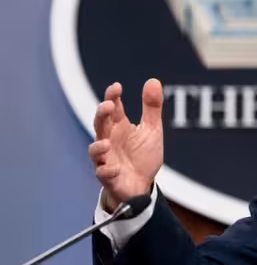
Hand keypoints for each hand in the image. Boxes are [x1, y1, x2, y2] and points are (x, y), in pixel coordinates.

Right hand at [88, 79, 163, 211]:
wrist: (143, 184)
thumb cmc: (143, 155)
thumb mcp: (151, 129)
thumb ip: (151, 107)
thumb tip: (153, 80)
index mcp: (118, 127)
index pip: (112, 108)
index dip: (112, 97)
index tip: (117, 87)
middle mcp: (108, 140)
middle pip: (100, 125)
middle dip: (102, 115)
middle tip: (108, 106)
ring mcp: (106, 158)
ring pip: (95, 151)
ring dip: (98, 146)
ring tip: (106, 143)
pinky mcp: (108, 177)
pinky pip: (103, 174)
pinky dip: (106, 171)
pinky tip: (114, 168)